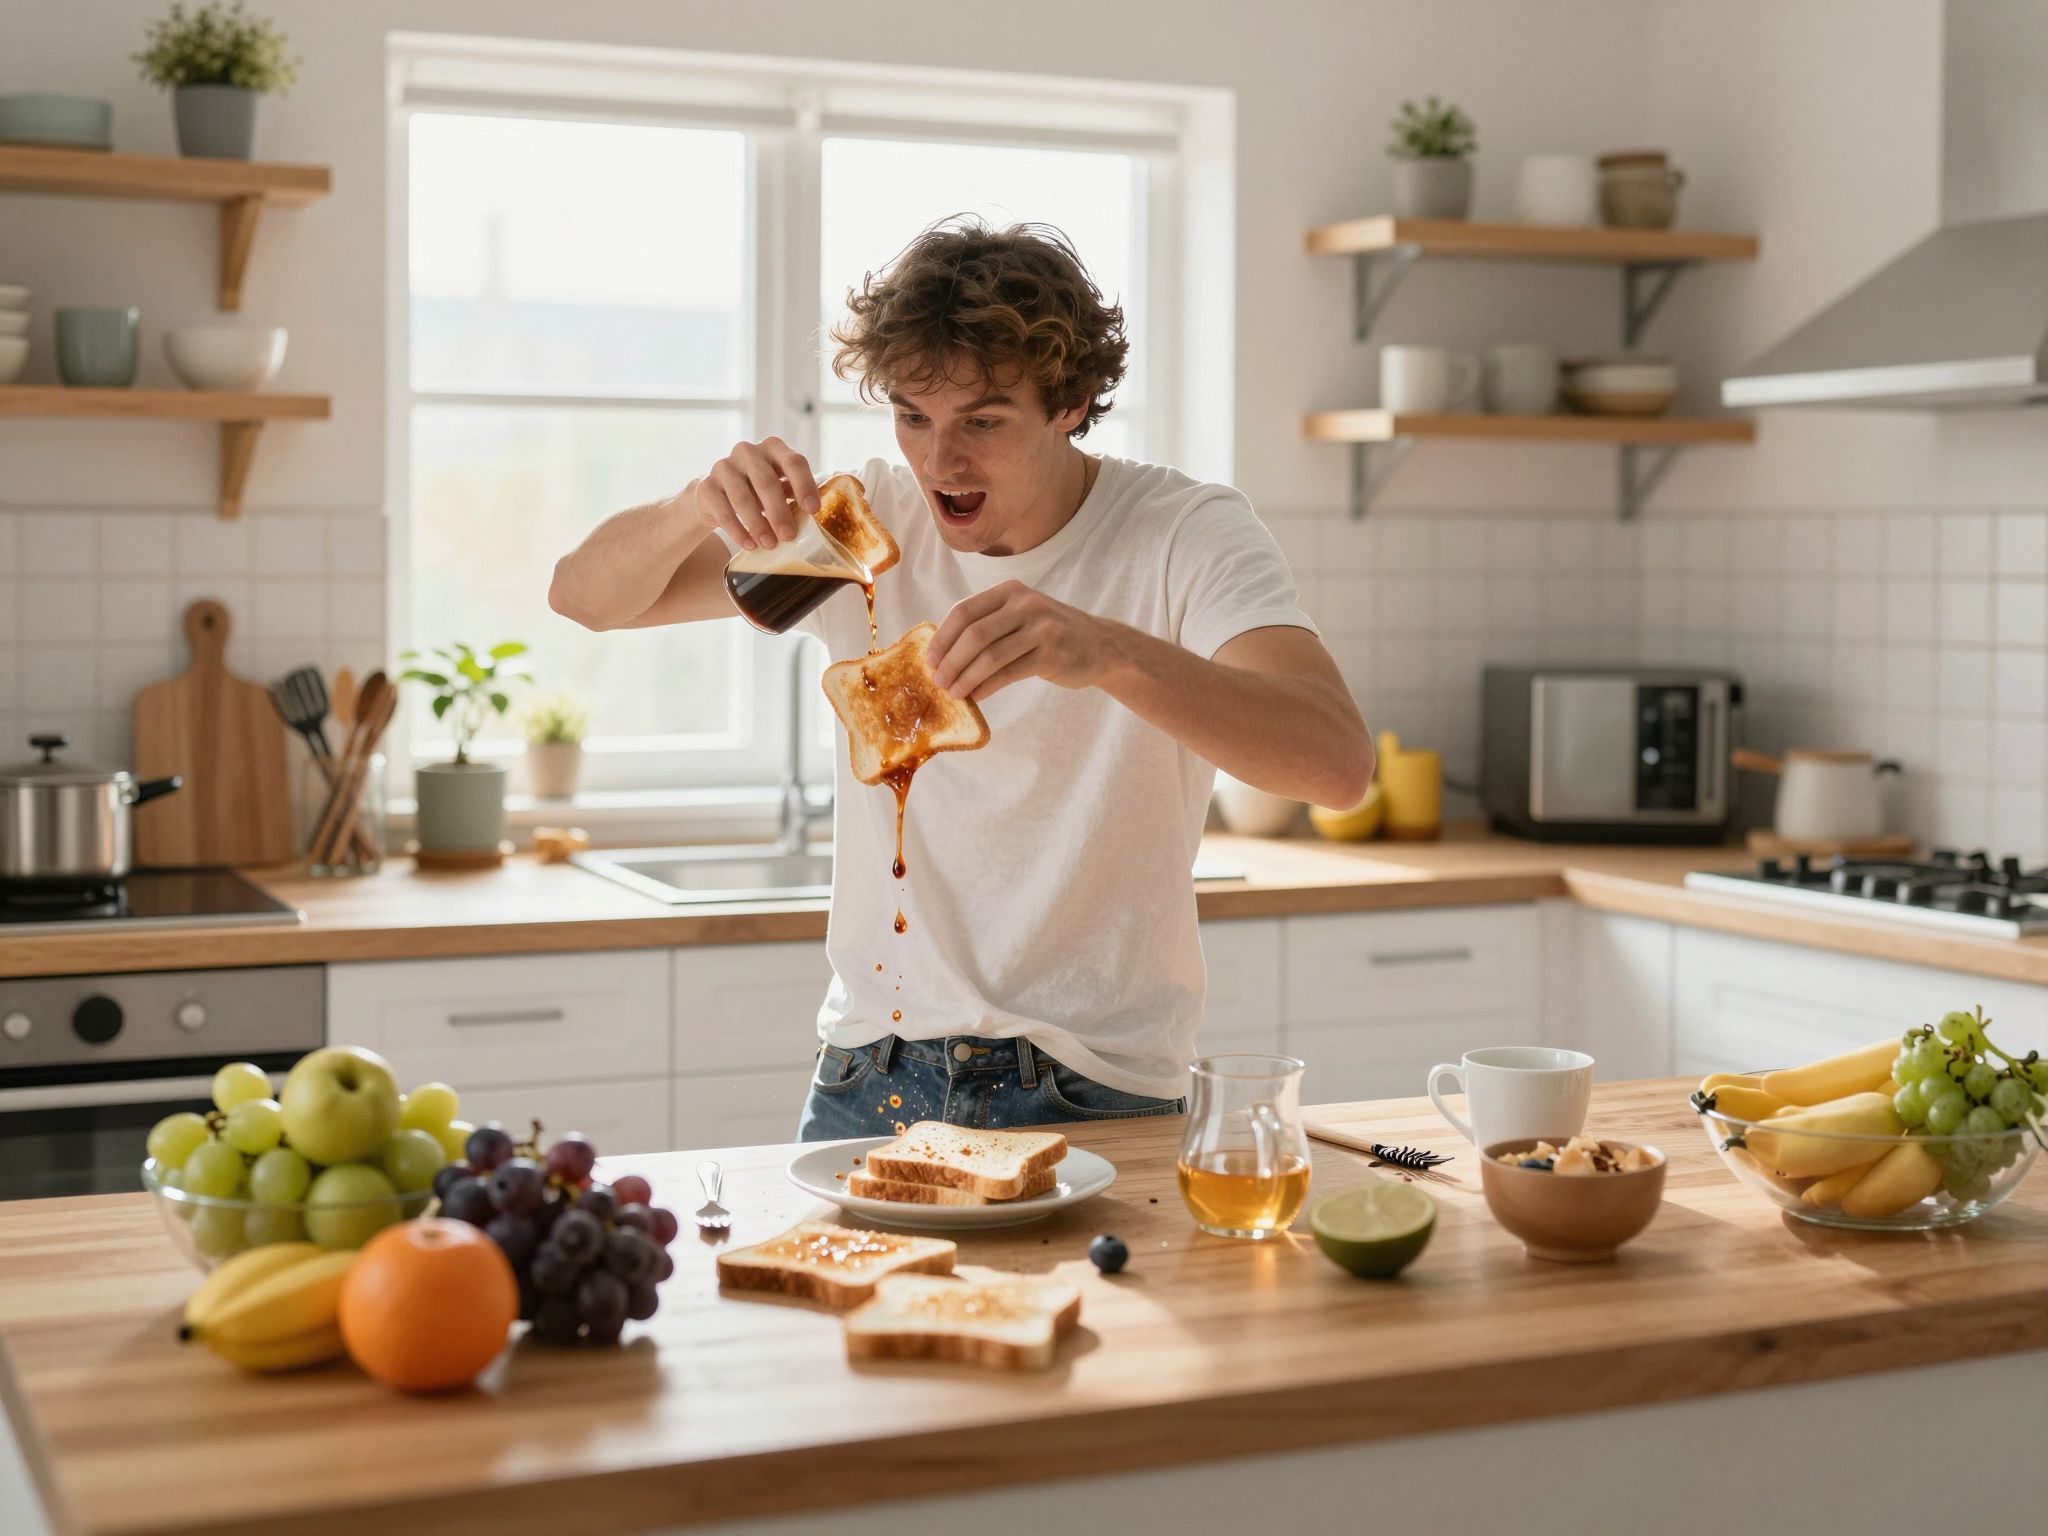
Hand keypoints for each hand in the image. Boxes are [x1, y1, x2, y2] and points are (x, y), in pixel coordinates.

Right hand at [692, 437, 818, 550]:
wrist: (715, 495)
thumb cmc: (757, 491)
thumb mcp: (779, 487)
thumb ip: (794, 494)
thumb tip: (819, 519)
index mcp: (773, 448)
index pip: (793, 461)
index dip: (804, 485)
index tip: (813, 510)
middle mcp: (747, 451)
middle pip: (766, 480)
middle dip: (779, 511)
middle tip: (788, 535)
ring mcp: (724, 466)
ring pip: (742, 497)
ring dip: (757, 524)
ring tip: (769, 544)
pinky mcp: (706, 486)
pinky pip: (722, 509)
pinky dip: (737, 530)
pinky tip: (748, 544)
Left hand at [926, 581, 1113, 700]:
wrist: (1101, 646)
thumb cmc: (1051, 634)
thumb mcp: (1021, 616)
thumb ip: (988, 624)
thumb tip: (942, 652)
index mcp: (1010, 591)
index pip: (964, 611)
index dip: (942, 637)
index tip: (930, 660)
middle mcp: (1025, 604)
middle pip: (973, 634)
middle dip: (950, 661)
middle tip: (938, 681)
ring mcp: (1041, 628)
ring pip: (989, 655)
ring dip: (965, 677)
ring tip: (953, 693)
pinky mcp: (1051, 654)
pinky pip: (1008, 672)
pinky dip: (987, 686)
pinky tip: (977, 696)